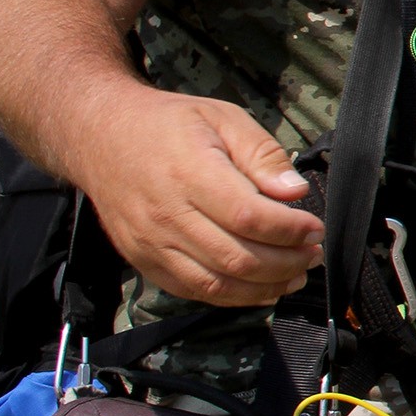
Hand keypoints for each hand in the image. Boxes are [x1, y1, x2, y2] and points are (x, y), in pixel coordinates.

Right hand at [79, 92, 322, 306]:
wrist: (100, 137)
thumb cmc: (168, 124)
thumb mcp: (223, 118)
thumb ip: (262, 155)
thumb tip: (295, 192)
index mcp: (190, 173)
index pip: (249, 217)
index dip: (290, 230)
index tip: (315, 229)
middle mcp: (167, 215)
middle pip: (237, 257)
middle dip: (286, 263)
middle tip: (313, 254)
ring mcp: (151, 243)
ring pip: (218, 283)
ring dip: (266, 287)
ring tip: (296, 274)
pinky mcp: (144, 261)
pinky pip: (194, 291)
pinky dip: (233, 297)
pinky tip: (261, 287)